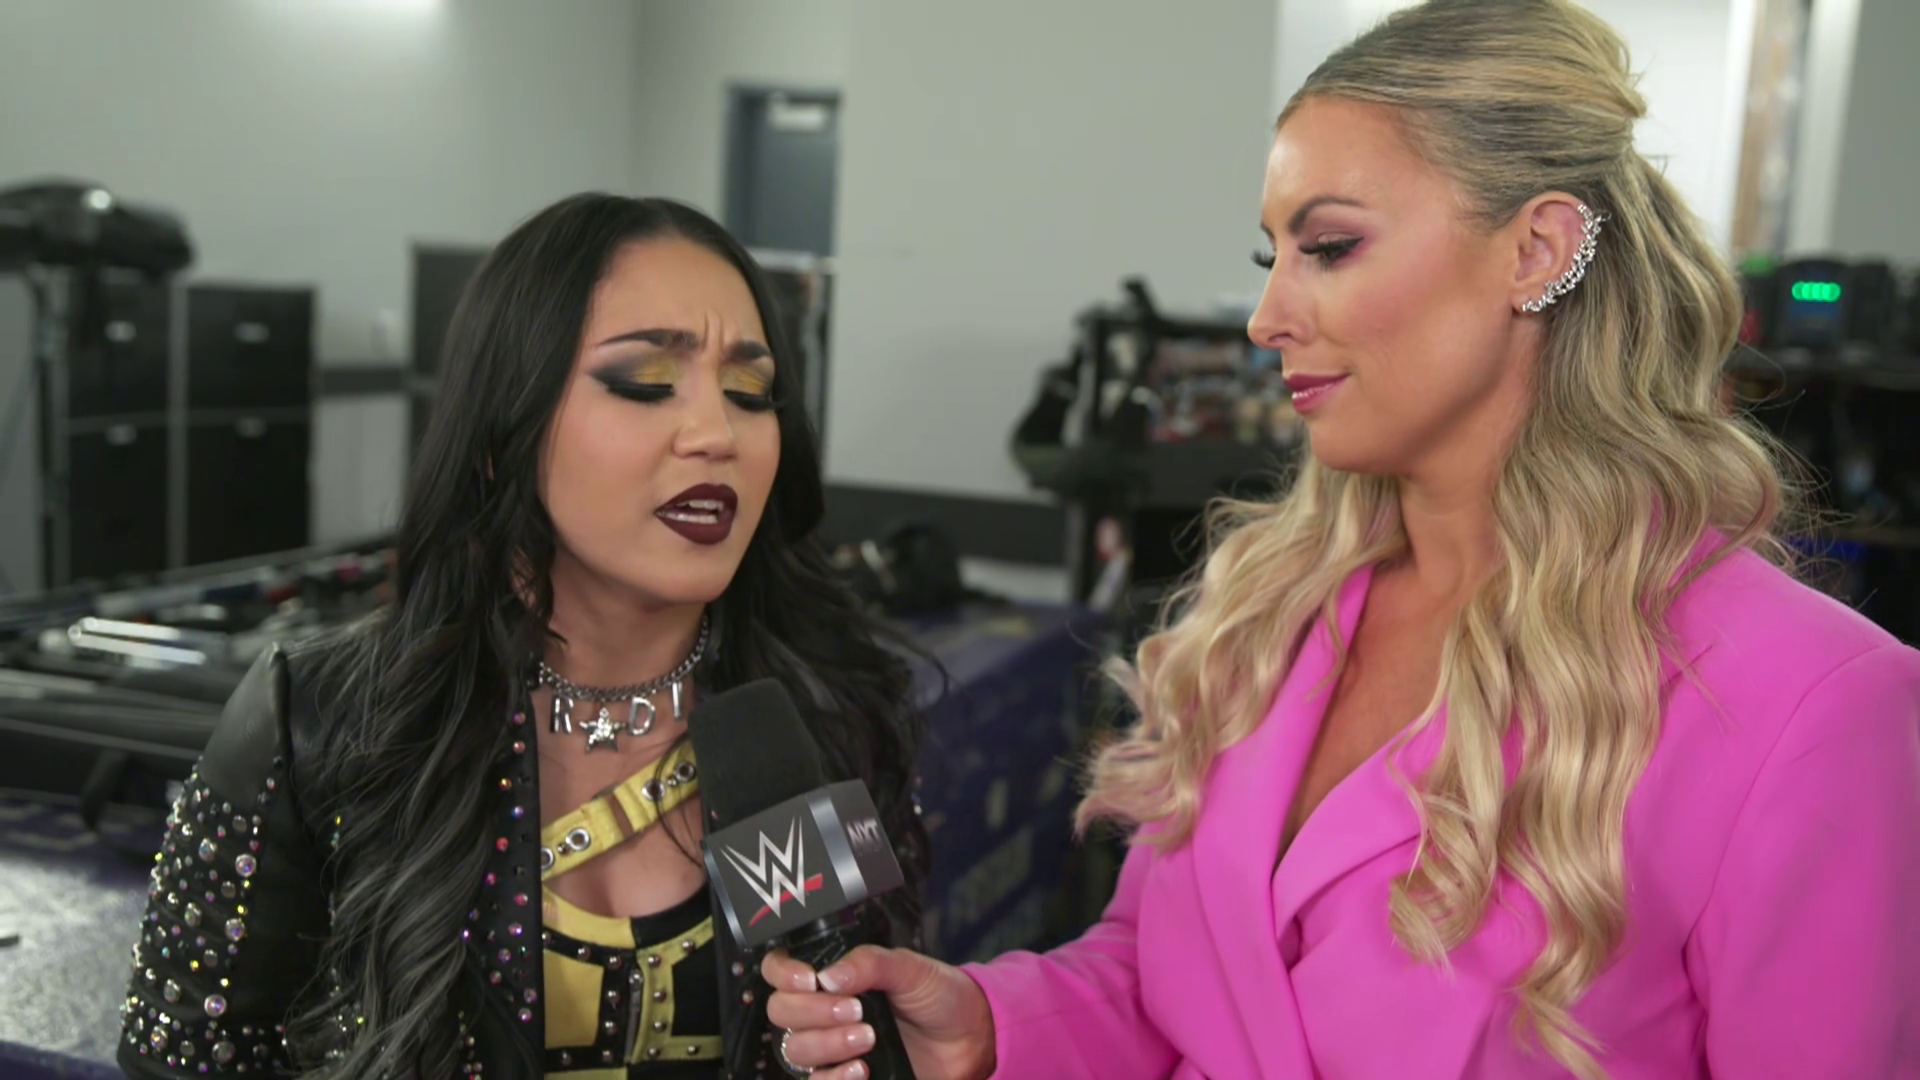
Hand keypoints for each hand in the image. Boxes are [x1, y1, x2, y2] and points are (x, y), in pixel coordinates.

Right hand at [763, 944, 995, 1079]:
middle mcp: (823, 1011)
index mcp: (832, 976)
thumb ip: (869, 963)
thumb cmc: (938, 994)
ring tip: (868, 1037)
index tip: (810, 980)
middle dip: (813, 1011)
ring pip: (796, 1050)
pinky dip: (834, 1078)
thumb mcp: (909, 967)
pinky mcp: (844, 1077)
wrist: (969, 1036)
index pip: (780, 971)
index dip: (783, 973)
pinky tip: (861, 1069)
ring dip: (827, 1043)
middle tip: (856, 1009)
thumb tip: (829, 975)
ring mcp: (832, 1046)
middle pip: (781, 1012)